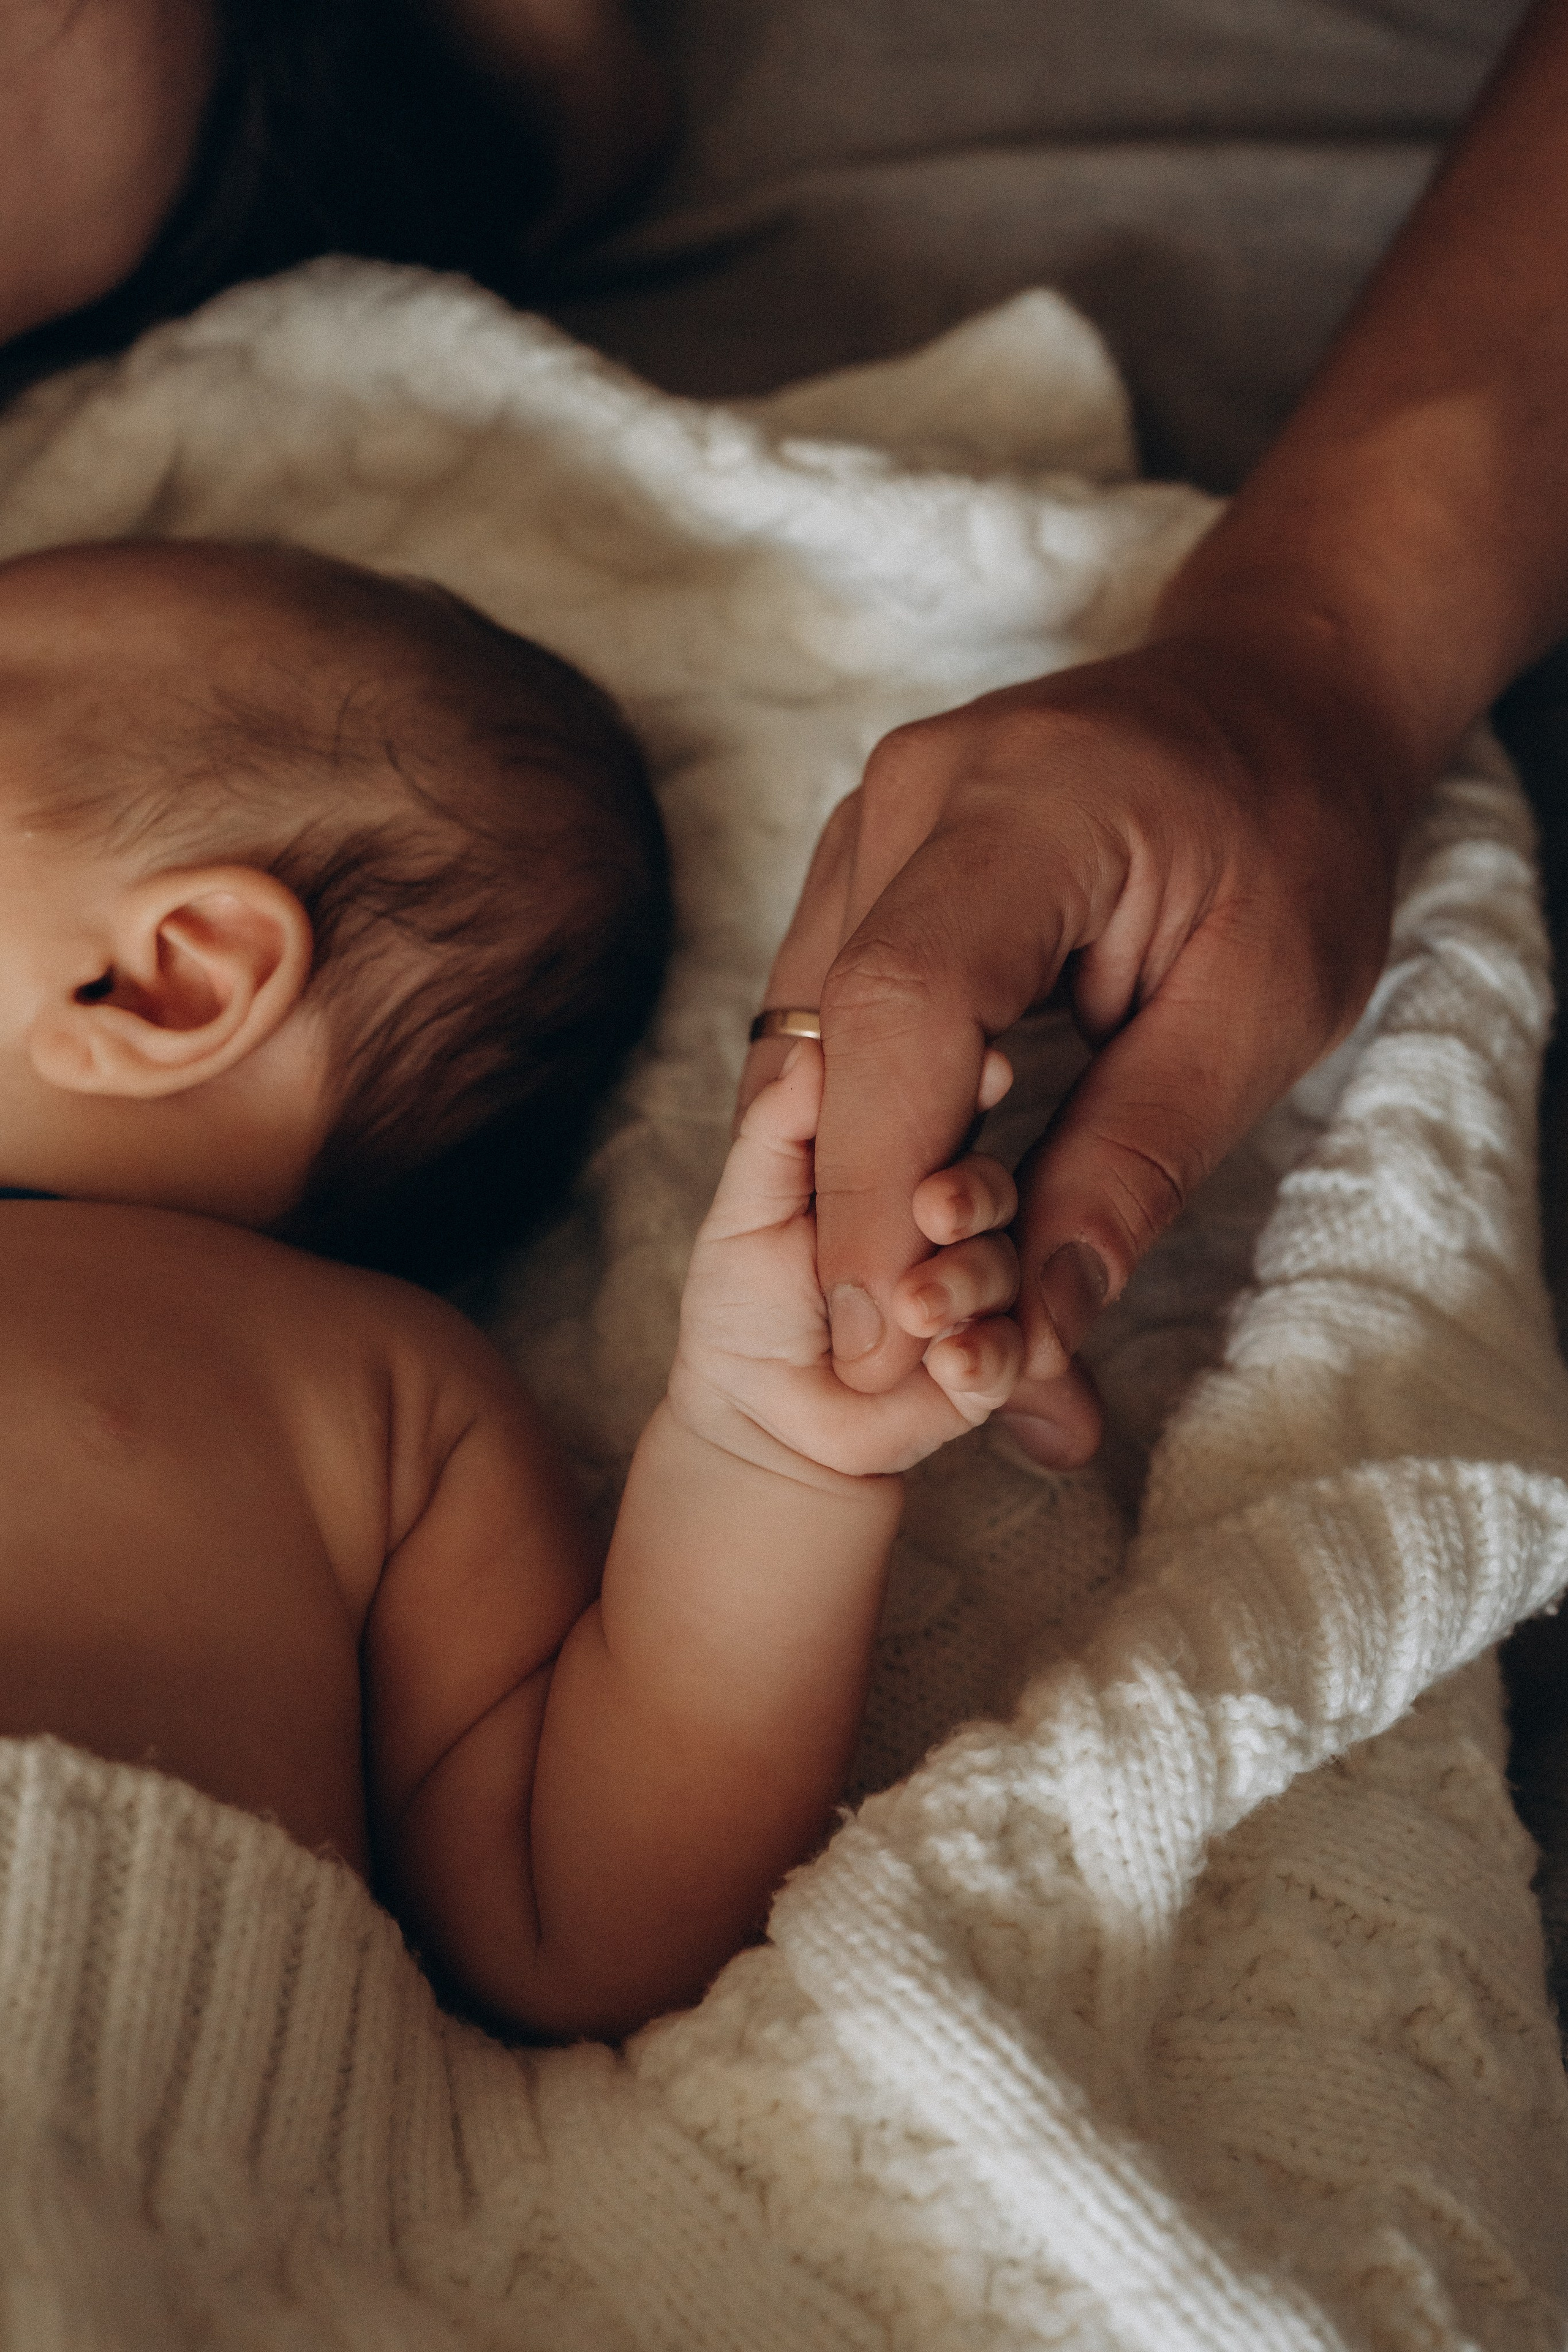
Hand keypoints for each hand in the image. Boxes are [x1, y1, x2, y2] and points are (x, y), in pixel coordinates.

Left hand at [672, 1041, 1023, 1477]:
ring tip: (913, 1311)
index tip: (990, 1070)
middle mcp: (949, 1224)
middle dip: (972, 1193)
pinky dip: (986, 1354)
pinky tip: (951, 1361)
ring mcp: (974, 1293)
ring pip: (1005, 1265)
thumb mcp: (748, 1207)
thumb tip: (810, 1050)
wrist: (759, 1419)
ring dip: (968, 1281)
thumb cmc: (748, 1305)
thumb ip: (778, 1128)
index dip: (972, 1090)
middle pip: (990, 1186)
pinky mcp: (989, 1365)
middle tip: (936, 1210)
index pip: (948, 1116)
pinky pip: (1013, 1351)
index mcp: (898, 1170)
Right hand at [740, 631, 1410, 1465]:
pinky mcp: (864, 849)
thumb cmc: (1294, 842)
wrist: (1273, 698)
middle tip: (901, 1355)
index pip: (903, 1006)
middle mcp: (911, 792)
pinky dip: (853, 1110)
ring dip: (842, 1168)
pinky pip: (821, 999)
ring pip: (804, 1027)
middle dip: (853, 1207)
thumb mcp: (1264, 1012)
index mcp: (1027, 805)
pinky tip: (901, 1194)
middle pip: (829, 1030)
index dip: (879, 1185)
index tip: (892, 1334)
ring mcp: (869, 811)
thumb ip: (1140, 1162)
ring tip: (910, 1294)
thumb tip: (1038, 1326)